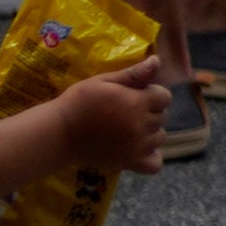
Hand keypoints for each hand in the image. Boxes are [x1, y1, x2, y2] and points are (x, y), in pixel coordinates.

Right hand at [47, 71, 167, 174]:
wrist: (60, 132)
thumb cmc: (79, 101)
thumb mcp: (104, 81)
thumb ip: (133, 74)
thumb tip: (157, 61)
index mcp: (137, 103)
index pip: (165, 97)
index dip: (152, 93)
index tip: (136, 94)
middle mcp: (141, 125)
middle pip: (162, 117)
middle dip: (150, 111)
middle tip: (128, 111)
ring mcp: (137, 147)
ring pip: (160, 137)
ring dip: (150, 132)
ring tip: (129, 128)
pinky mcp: (130, 162)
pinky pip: (155, 163)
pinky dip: (151, 157)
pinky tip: (138, 148)